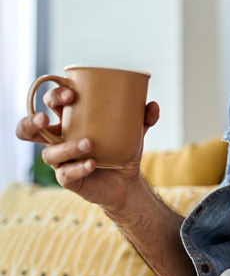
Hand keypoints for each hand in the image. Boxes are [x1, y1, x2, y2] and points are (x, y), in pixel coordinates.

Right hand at [15, 85, 159, 209]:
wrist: (127, 181)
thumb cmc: (122, 148)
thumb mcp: (135, 131)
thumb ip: (144, 117)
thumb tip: (152, 105)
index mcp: (71, 121)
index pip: (52, 103)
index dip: (55, 95)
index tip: (71, 94)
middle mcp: (60, 139)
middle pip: (31, 128)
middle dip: (33, 121)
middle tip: (48, 117)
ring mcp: (61, 161)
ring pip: (48, 153)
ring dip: (66, 147)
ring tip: (89, 143)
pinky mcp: (68, 179)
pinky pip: (66, 174)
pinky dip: (78, 168)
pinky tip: (92, 163)